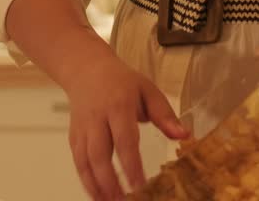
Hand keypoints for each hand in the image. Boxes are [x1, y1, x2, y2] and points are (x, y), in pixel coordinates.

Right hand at [60, 54, 188, 200]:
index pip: (124, 139)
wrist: (86, 69)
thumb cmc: (120, 81)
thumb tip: (184, 135)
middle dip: (110, 181)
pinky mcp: (74, 137)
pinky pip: (78, 162)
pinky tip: (98, 196)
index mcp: (118, 105)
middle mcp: (97, 118)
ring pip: (85, 161)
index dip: (131, 164)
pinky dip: (86, 181)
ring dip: (96, 186)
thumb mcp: (148, 90)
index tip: (140, 185)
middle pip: (100, 154)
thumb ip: (165, 115)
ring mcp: (83, 128)